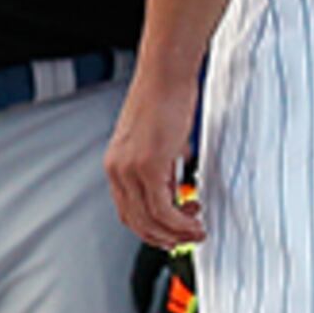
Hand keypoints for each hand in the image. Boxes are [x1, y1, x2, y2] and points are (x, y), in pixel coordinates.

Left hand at [106, 64, 203, 247]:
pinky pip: (163, 209)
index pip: (127, 212)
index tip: (172, 232)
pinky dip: (180, 222)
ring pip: (150, 220)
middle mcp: (117, 170)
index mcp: (115, 165)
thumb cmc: (164, 99)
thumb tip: (175, 191)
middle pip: (136, 222)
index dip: (151, 229)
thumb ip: (161, 169)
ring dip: (177, 233)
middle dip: (165, 237)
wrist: (166, 74)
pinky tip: (195, 220)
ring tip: (197, 231)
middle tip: (188, 238)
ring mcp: (130, 169)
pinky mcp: (148, 166)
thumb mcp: (157, 143)